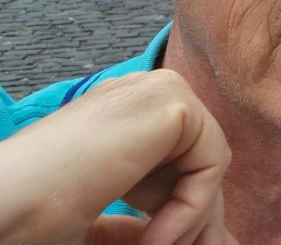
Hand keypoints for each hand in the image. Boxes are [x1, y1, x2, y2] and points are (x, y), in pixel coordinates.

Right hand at [0, 69, 235, 244]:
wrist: (2, 206)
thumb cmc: (34, 218)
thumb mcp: (101, 221)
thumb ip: (145, 226)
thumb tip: (219, 241)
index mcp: (118, 120)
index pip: (175, 165)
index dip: (183, 215)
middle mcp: (139, 97)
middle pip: (195, 162)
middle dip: (199, 218)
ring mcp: (154, 90)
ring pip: (207, 163)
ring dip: (191, 218)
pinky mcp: (170, 98)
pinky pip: (211, 161)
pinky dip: (193, 208)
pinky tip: (156, 240)